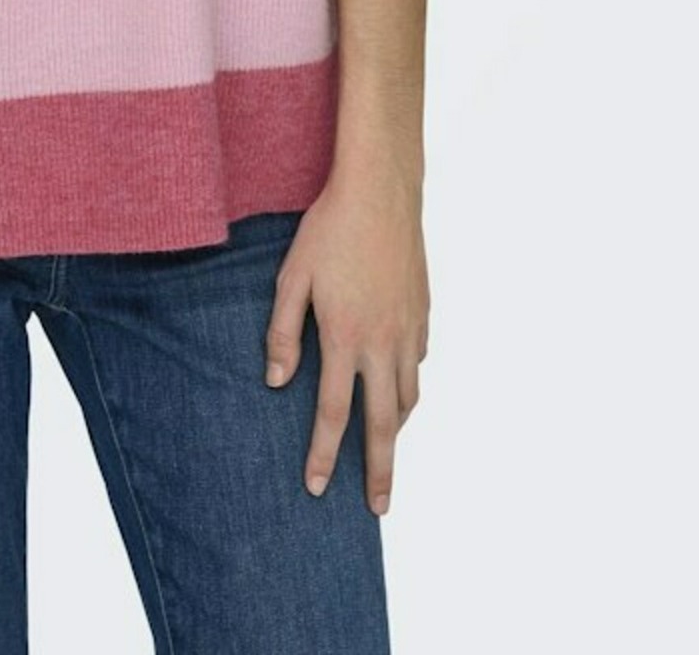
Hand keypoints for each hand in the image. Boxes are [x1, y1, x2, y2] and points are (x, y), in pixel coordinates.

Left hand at [262, 170, 427, 515]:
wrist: (380, 192)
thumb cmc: (328, 230)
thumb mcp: (291, 277)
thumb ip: (282, 332)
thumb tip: (275, 382)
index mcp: (344, 337)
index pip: (334, 412)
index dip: (325, 454)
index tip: (318, 487)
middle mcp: (382, 342)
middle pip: (384, 423)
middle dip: (380, 470)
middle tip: (380, 508)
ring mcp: (408, 329)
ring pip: (408, 396)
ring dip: (399, 430)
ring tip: (388, 452)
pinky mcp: (423, 313)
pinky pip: (418, 363)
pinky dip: (409, 385)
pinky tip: (399, 387)